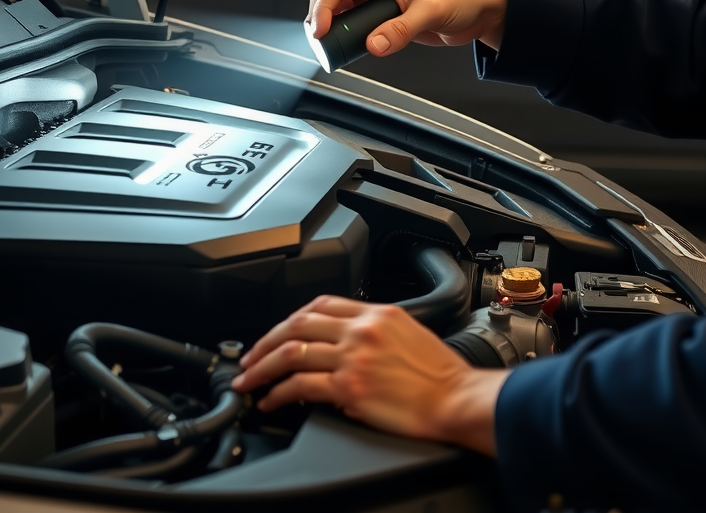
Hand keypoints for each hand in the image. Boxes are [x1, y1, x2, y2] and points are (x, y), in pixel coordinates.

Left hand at [230, 295, 508, 455]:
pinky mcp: (349, 387)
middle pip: (297, 324)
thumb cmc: (441, 375)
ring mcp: (353, 357)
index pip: (321, 304)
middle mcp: (361, 329)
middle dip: (265, 341)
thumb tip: (343, 345)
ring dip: (262, 367)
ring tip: (248, 381)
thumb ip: (373, 332)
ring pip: (291, 351)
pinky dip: (278, 393)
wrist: (457, 399)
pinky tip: (271, 401)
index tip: (278, 332)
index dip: (291, 318)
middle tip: (249, 357)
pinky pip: (300, 386)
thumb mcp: (408, 333)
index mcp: (376, 312)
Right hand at [306, 0, 507, 56]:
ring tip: (332, 51)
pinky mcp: (381, 18)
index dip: (323, 9)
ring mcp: (375, 0)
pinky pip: (355, 29)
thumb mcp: (430, 12)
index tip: (319, 31)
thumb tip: (373, 45)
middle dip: (322, 21)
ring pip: (340, 16)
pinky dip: (348, 41)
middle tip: (323, 45)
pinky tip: (348, 52)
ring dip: (334, 33)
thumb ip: (400, 30)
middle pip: (331, 0)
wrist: (480, 8)